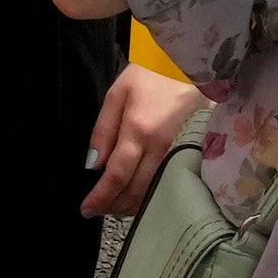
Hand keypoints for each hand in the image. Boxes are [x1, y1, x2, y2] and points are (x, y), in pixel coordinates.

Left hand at [79, 61, 203, 216]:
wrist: (191, 65)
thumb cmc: (150, 76)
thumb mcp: (117, 94)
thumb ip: (103, 131)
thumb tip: (93, 166)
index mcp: (138, 131)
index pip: (116, 175)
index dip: (100, 197)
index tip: (86, 209)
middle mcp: (160, 147)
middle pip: (136, 190)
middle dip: (114, 206)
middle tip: (98, 211)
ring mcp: (179, 153)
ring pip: (153, 191)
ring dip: (132, 205)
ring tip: (113, 207)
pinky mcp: (190, 154)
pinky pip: (168, 183)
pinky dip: (151, 195)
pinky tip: (140, 197)